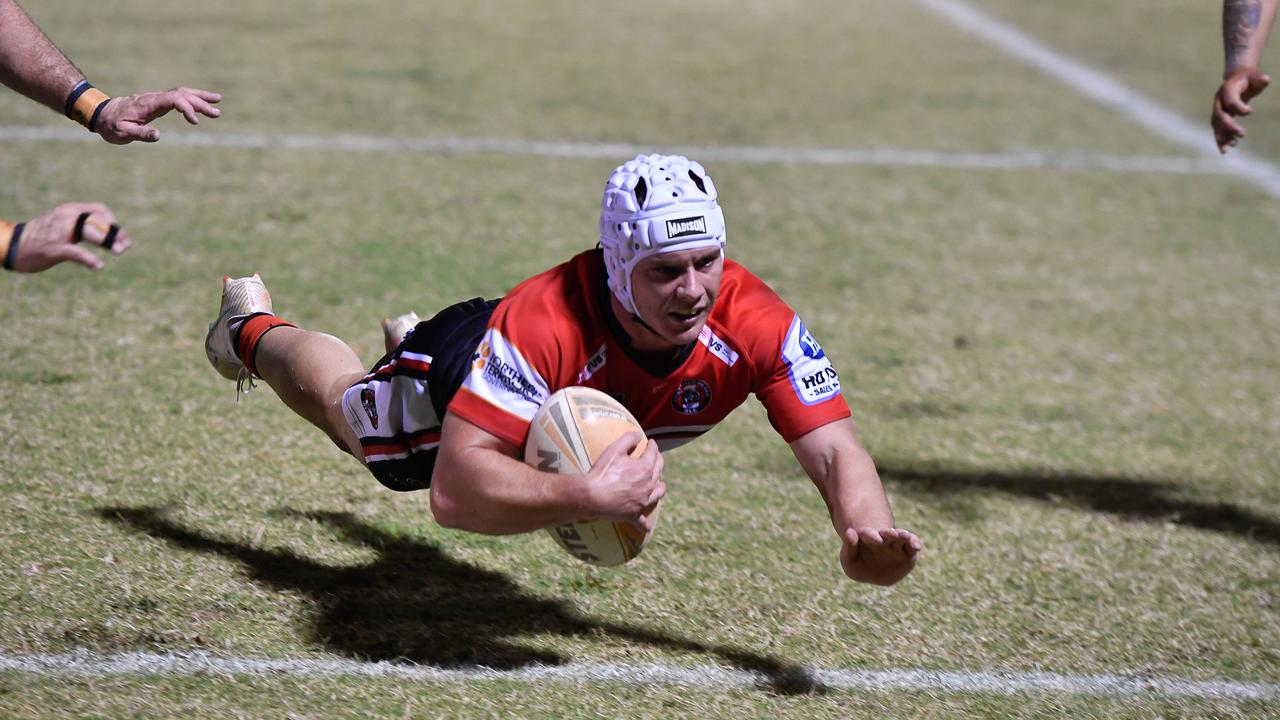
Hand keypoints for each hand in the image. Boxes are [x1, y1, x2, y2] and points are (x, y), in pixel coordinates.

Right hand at [7, 202, 130, 272]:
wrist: (13, 245)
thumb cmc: (43, 237)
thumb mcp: (65, 227)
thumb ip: (85, 229)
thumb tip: (113, 240)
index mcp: (70, 210)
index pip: (99, 210)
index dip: (114, 223)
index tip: (123, 237)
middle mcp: (67, 217)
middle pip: (98, 221)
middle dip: (114, 233)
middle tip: (126, 246)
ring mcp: (60, 232)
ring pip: (89, 233)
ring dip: (108, 243)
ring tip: (119, 251)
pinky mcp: (55, 248)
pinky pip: (76, 252)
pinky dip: (89, 259)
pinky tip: (98, 266)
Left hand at [94, 87, 220, 143]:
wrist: (101, 113)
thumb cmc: (111, 125)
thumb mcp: (123, 133)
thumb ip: (140, 134)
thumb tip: (159, 136)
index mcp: (148, 104)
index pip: (173, 100)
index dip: (187, 108)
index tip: (196, 122)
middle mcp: (154, 98)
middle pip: (182, 95)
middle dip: (200, 103)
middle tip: (217, 113)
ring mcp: (157, 99)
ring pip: (182, 93)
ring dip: (200, 97)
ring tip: (218, 100)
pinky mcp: (158, 102)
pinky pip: (178, 97)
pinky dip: (192, 99)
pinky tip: (202, 103)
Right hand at [584, 432, 664, 531]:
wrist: (593, 496)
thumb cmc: (603, 472)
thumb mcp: (614, 449)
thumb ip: (628, 439)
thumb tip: (638, 434)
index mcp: (645, 468)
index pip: (653, 454)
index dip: (653, 446)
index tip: (651, 442)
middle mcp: (648, 485)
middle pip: (658, 472)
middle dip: (659, 463)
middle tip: (657, 458)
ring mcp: (642, 501)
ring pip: (657, 495)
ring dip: (659, 489)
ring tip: (660, 487)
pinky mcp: (633, 515)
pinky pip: (641, 522)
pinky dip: (644, 525)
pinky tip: (647, 529)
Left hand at [839, 527, 921, 585]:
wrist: (873, 573)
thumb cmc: (859, 565)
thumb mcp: (849, 561)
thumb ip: (849, 547)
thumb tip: (849, 531)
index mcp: (867, 539)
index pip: (868, 534)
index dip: (871, 535)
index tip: (877, 540)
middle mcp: (883, 540)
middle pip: (887, 534)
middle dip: (889, 533)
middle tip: (891, 534)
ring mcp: (896, 545)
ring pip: (901, 537)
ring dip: (904, 536)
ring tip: (905, 536)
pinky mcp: (907, 553)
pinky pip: (912, 546)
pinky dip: (915, 543)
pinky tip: (917, 546)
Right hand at [1213, 66, 1270, 153]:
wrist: (1237, 78)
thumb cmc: (1249, 78)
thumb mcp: (1255, 76)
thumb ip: (1259, 79)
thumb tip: (1265, 80)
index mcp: (1227, 89)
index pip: (1230, 101)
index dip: (1239, 108)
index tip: (1250, 111)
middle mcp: (1219, 100)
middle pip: (1220, 115)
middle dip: (1229, 126)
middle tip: (1242, 134)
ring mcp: (1218, 109)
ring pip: (1216, 125)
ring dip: (1222, 137)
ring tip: (1228, 148)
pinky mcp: (1220, 117)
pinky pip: (1219, 129)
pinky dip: (1222, 138)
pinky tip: (1229, 147)